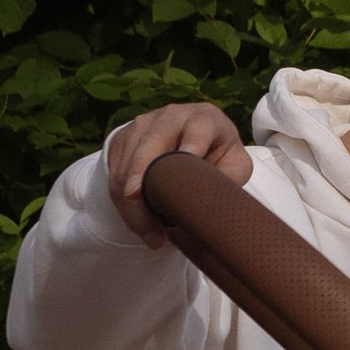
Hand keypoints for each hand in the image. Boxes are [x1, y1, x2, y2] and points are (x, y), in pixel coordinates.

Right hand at [107, 102, 250, 245]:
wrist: (187, 141)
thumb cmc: (216, 155)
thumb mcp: (233, 164)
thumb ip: (232, 177)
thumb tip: (214, 200)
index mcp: (205, 118)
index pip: (200, 125)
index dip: (194, 140)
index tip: (190, 157)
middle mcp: (172, 116)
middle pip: (153, 140)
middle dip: (142, 168)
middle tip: (136, 197)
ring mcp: (143, 125)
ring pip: (129, 161)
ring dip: (132, 199)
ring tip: (150, 233)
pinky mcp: (122, 140)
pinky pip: (115, 173)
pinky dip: (123, 202)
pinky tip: (139, 224)